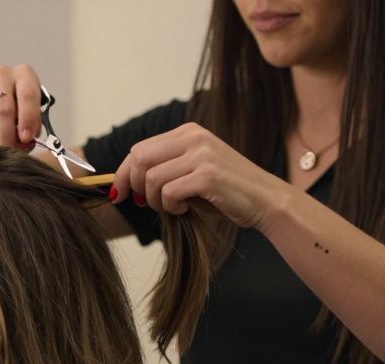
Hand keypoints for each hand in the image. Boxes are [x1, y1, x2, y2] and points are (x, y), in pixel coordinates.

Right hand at [0, 64, 43, 150]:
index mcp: (24, 74)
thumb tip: (23, 142)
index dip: (27, 119)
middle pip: (3, 109)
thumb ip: (32, 125)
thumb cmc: (22, 105)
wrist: (3, 94)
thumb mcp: (34, 111)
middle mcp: (1, 74)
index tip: (26, 138)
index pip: (27, 95)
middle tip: (9, 151)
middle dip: (7, 136)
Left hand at [110, 123, 289, 229]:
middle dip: (134, 186)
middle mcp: (194, 137)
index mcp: (188, 132)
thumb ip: (163, 169)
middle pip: (139, 159)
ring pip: (152, 178)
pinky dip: (171, 206)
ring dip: (156, 200)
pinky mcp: (208, 174)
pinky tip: (186, 209)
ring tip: (174, 206)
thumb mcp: (190, 173)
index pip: (139, 149)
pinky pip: (169, 192)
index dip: (122, 173)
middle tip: (145, 203)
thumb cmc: (225, 192)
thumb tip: (123, 182)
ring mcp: (202, 154)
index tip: (118, 194)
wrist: (265, 201)